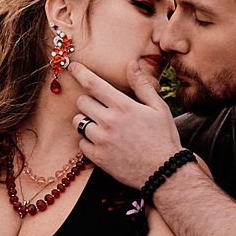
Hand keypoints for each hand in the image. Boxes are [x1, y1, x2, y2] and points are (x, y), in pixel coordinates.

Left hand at [66, 58, 180, 190]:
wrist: (164, 172)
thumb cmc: (164, 137)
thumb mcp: (159, 107)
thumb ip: (142, 85)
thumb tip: (131, 64)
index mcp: (123, 106)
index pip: (93, 84)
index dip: (80, 72)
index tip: (71, 66)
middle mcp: (109, 121)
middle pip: (82, 102)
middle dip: (89, 101)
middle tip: (102, 108)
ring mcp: (101, 140)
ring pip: (78, 122)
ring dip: (86, 121)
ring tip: (102, 126)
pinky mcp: (98, 157)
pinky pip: (81, 143)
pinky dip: (88, 141)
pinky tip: (103, 142)